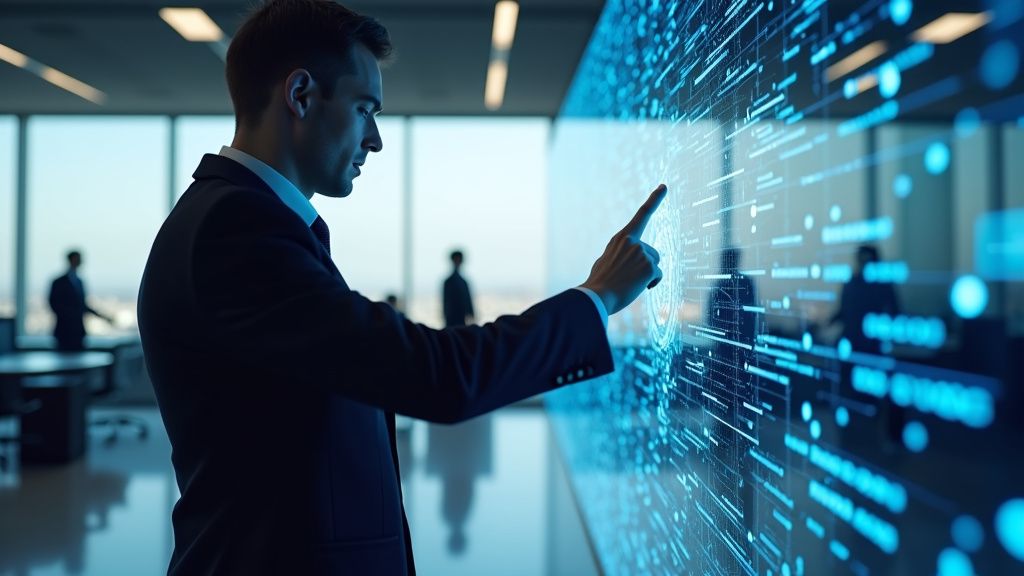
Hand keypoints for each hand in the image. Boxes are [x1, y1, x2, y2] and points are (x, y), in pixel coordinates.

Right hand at [581, 184, 666, 315]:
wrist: (596, 297)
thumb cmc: (599, 282)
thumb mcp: (606, 260)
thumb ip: (620, 253)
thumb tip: (629, 260)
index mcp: (621, 237)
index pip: (642, 214)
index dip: (654, 199)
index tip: (664, 186)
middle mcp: (632, 242)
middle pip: (653, 252)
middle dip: (646, 265)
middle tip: (627, 277)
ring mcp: (641, 253)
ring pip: (655, 264)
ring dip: (647, 275)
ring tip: (629, 282)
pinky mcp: (649, 266)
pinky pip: (658, 276)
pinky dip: (651, 283)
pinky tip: (637, 287)